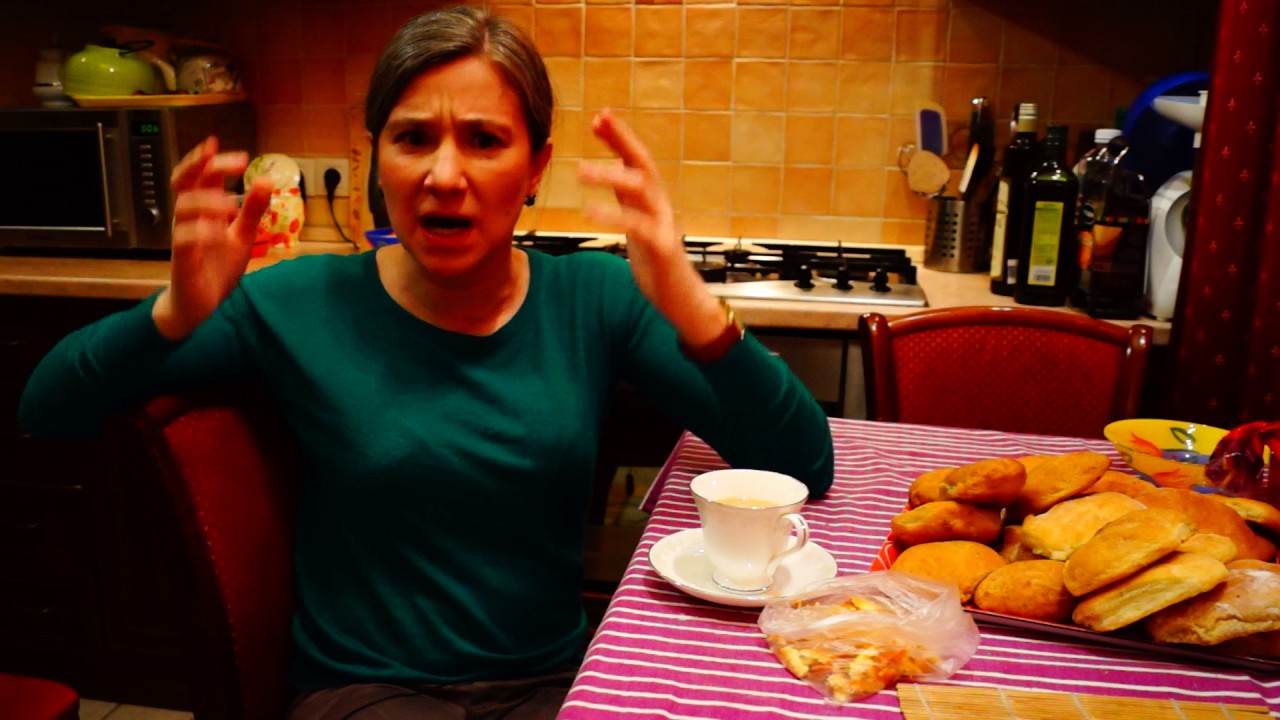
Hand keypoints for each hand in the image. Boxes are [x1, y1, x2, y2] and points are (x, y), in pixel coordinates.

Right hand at [153, 136, 272, 339]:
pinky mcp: (183, 260)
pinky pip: (183, 241)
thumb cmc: (217, 266)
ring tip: (231, 206)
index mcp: (202, 210)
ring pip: (182, 208)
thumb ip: (252, 209)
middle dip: (202, 166)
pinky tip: (216, 232)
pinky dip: (199, 232)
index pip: (201, 177)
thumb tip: (265, 180)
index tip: (227, 149)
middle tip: (235, 162)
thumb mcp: (242, 235)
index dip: (208, 160)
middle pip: (184, 183)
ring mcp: (183, 238)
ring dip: (207, 201)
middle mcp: (189, 219)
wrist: (200, 304)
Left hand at [578, 110, 725, 345]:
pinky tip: (588, 212)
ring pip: (641, 189)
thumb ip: (626, 197)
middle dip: (622, 140)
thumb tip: (611, 167)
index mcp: (653, 199)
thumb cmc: (657, 263)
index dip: (620, 137)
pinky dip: (613, 216)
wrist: (681, 300)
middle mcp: (661, 205)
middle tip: (598, 120)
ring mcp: (664, 224)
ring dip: (611, 176)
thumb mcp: (637, 223)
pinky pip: (637, 226)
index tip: (599, 116)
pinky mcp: (662, 248)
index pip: (637, 159)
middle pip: (644, 163)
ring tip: (580, 172)